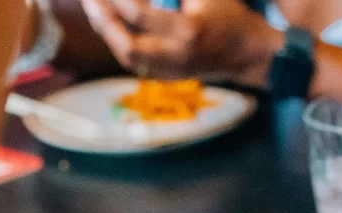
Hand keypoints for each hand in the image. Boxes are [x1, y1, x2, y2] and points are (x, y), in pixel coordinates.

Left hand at [80, 0, 281, 84]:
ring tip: (96, 10)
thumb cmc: (230, 14)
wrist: (250, 54)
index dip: (118, 0)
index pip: (140, 16)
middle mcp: (178, 56)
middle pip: (128, 48)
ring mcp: (174, 70)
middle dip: (104, 23)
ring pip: (129, 59)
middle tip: (91, 1)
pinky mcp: (171, 76)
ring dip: (108, 34)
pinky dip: (119, 44)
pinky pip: (136, 63)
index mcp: (188, 31)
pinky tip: (112, 26)